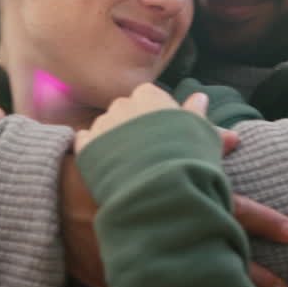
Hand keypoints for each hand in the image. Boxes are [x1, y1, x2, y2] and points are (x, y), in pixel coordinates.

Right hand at [65, 85, 287, 286]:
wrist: (48, 194)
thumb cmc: (106, 164)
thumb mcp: (145, 143)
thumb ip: (190, 135)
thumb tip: (226, 125)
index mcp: (172, 193)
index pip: (226, 206)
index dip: (261, 221)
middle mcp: (161, 224)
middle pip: (213, 249)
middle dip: (252, 273)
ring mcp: (141, 253)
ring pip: (190, 280)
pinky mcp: (121, 277)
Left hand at [74, 83, 203, 152]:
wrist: (160, 190)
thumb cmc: (187, 160)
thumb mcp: (201, 135)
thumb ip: (197, 113)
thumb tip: (200, 97)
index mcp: (150, 96)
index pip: (149, 97)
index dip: (158, 116)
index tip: (166, 135)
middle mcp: (122, 104)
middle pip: (126, 111)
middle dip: (134, 126)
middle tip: (148, 151)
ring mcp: (102, 125)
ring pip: (107, 126)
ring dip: (114, 139)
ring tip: (130, 163)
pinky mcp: (87, 146)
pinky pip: (87, 141)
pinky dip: (95, 150)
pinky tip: (109, 165)